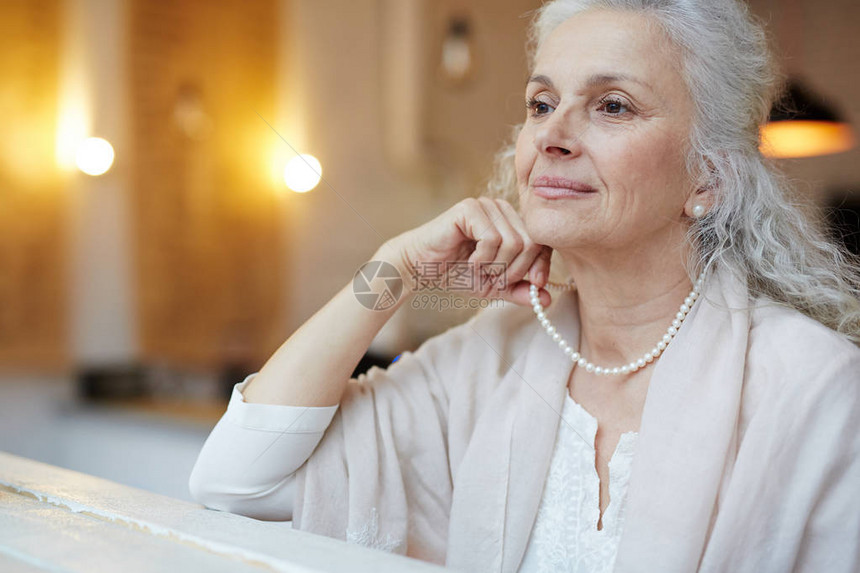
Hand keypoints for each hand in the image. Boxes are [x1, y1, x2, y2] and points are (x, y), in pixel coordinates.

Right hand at [378, 197, 552, 306]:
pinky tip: (469, 263)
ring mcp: (486, 205)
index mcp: (511, 222)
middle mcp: (502, 208)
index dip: (541, 264)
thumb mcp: (494, 286)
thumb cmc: (455, 273)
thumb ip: (519, 290)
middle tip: (494, 281)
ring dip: (496, 267)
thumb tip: (548, 298)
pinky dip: (482, 259)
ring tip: (477, 271)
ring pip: (513, 242)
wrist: (420, 268)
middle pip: (531, 243)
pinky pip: (492, 239)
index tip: (535, 285)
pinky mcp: (470, 208)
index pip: (542, 241)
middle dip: (514, 270)